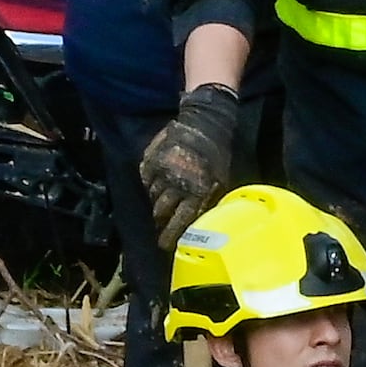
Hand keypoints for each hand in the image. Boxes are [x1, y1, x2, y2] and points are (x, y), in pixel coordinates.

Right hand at [136, 84, 243, 247]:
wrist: (205, 121)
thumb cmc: (217, 153)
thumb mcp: (220, 179)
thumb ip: (208, 200)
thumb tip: (199, 220)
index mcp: (196, 191)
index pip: (180, 220)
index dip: (171, 234)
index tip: (163, 245)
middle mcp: (176, 184)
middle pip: (162, 210)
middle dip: (160, 221)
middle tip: (158, 226)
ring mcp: (161, 171)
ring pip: (152, 195)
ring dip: (155, 203)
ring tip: (157, 207)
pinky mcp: (151, 158)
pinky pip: (145, 178)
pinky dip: (148, 184)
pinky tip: (152, 185)